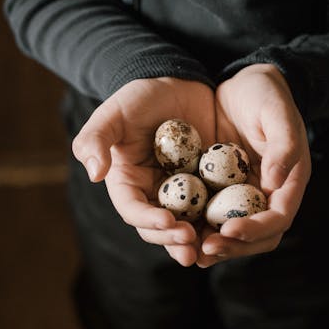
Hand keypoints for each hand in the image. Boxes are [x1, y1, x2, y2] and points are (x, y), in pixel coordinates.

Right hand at [72, 77, 214, 266]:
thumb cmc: (140, 97)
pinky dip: (221, 220)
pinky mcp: (207, 184)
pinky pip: (213, 206)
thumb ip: (96, 139)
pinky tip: (234, 225)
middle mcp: (153, 193)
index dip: (148, 220)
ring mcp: (182, 191)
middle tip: (192, 241)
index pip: (133, 210)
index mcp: (127, 182)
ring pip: (187, 224)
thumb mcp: (114, 112)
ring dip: (197, 240)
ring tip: (211, 246)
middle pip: (160, 227)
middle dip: (174, 238)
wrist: (177, 82)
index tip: (168, 220)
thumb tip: (94, 174)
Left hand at [198, 64, 310, 267]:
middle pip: (255, 236)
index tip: (229, 229)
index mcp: (289, 181)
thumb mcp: (277, 112)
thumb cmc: (266, 93)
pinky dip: (197, 224)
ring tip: (189, 250)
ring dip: (213, 243)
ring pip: (231, 231)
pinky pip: (210, 212)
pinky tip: (176, 228)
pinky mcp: (222, 187)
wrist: (245, 82)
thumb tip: (275, 182)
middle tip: (203, 250)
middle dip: (231, 246)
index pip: (278, 218)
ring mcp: (244, 192)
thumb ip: (282, 145)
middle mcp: (268, 193)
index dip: (256, 230)